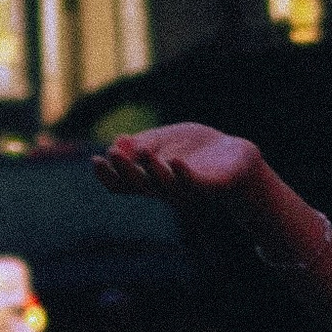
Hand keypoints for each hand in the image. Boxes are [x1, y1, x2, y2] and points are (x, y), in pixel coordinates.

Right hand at [95, 123, 264, 217]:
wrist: (235, 158)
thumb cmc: (196, 151)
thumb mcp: (165, 141)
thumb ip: (142, 144)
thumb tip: (115, 143)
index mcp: (151, 179)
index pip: (123, 183)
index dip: (107, 175)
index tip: (95, 160)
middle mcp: (166, 189)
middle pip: (140, 185)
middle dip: (126, 171)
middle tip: (113, 155)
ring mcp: (188, 189)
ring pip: (166, 186)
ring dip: (153, 172)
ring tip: (144, 154)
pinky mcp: (212, 186)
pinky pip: (196, 184)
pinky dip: (184, 175)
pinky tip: (175, 161)